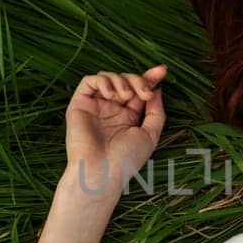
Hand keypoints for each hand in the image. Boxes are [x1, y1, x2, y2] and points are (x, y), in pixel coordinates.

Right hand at [65, 64, 167, 187]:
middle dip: (138, 80)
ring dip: (121, 80)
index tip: (162, 70)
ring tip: (126, 97)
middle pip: (126, 80)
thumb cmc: (126, 160)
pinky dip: (103, 81)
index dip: (150, 78)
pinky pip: (89, 82)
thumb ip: (156, 111)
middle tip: (145, 93)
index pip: (139, 91)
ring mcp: (95, 107)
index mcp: (128, 117)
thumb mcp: (150, 135)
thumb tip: (157, 89)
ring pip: (108, 77)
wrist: (101, 172)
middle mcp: (111, 110)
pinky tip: (111, 94)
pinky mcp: (79, 105)